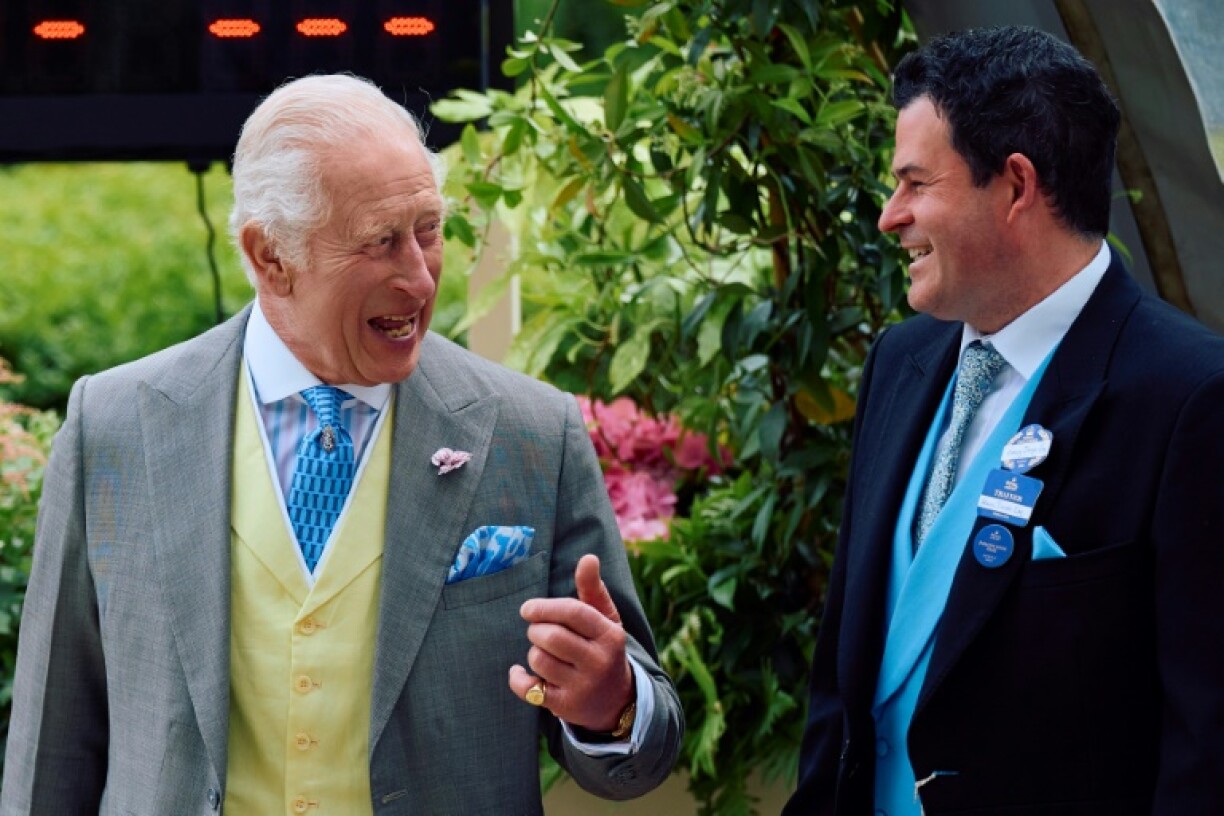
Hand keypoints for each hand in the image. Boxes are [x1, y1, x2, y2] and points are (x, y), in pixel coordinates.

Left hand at [508, 554, 634, 731]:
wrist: (616, 701)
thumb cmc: (602, 648)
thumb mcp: (605, 619)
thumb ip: (593, 589)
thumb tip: (588, 557)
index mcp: (610, 635)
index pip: (573, 613)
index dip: (545, 607)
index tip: (528, 609)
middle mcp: (599, 662)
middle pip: (552, 636)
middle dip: (536, 629)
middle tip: (538, 631)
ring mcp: (583, 687)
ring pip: (539, 660)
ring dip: (533, 652)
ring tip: (542, 652)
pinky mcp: (566, 706)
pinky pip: (529, 688)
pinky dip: (518, 678)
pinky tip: (520, 672)